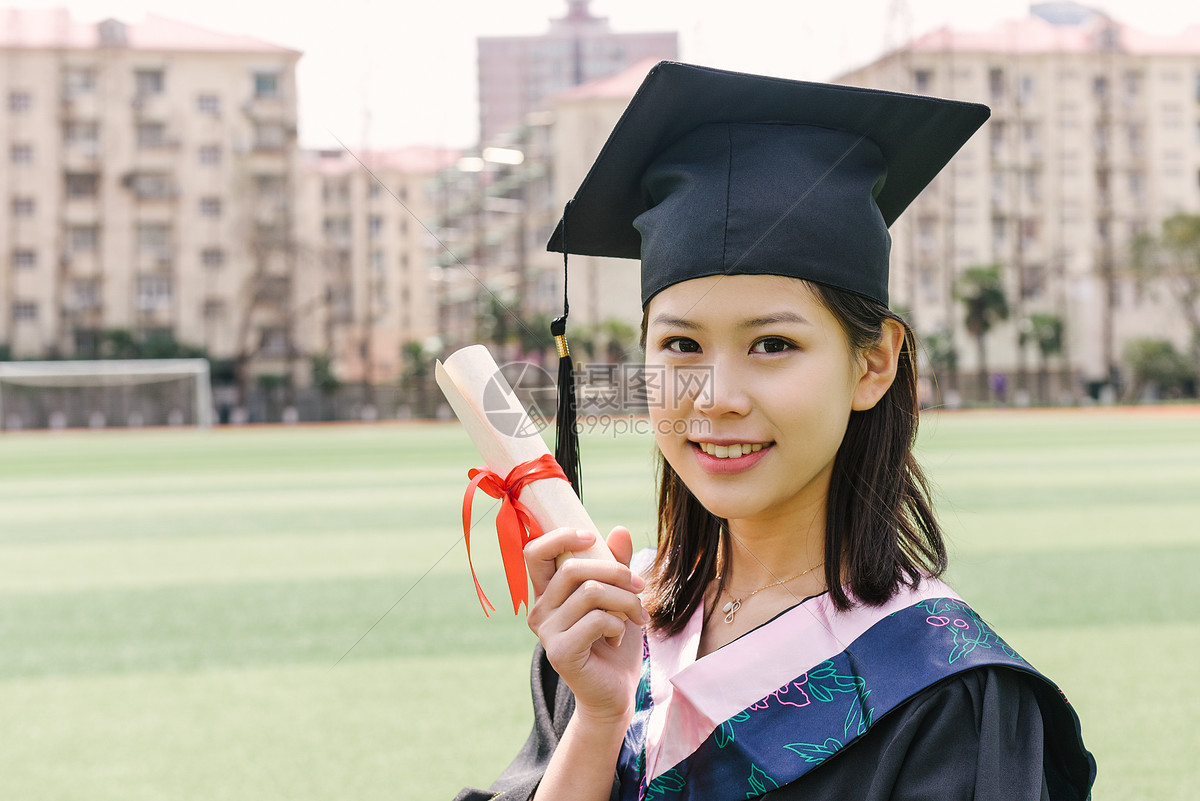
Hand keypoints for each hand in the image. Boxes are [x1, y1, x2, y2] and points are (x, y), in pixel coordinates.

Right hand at [525, 526, 647, 723]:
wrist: (617, 692)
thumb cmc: (615, 642)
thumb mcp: (619, 597)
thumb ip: (615, 565)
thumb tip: (619, 530)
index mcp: (548, 593)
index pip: (535, 552)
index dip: (560, 537)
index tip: (591, 538)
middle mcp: (539, 610)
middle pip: (572, 569)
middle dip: (615, 572)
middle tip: (640, 587)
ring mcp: (546, 632)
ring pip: (591, 592)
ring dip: (625, 601)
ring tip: (636, 617)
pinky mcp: (560, 652)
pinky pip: (596, 620)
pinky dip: (618, 624)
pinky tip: (618, 638)